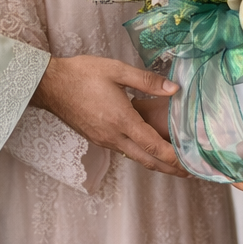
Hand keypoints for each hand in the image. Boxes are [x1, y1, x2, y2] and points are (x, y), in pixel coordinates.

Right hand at [31, 55, 187, 176]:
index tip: (190, 163)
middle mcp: (113, 136)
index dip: (173, 157)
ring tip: (174, 163)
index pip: (153, 145)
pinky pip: (123, 151)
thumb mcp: (117, 70)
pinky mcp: (97, 139)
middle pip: (147, 159)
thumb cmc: (83, 74)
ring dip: (156, 162)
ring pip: (135, 157)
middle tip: (189, 173)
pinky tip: (147, 148)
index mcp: (122, 120)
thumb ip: (147, 81)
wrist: (51, 85)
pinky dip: (140, 154)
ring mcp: (104, 140)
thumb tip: (174, 89)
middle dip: (169, 168)